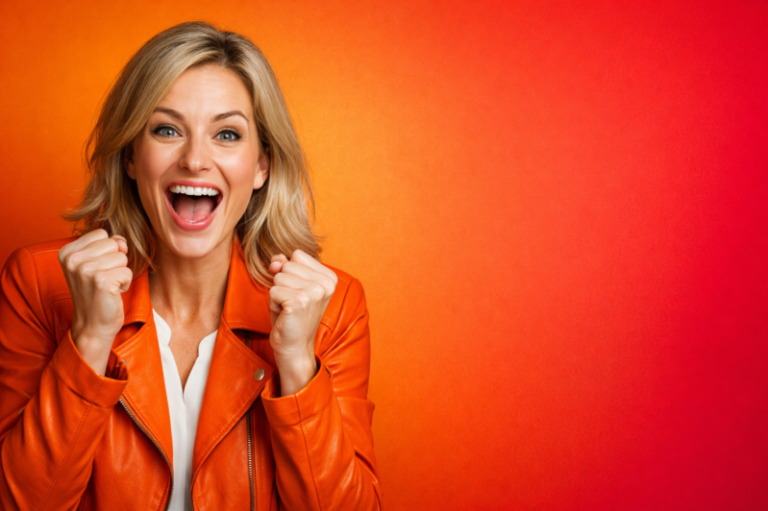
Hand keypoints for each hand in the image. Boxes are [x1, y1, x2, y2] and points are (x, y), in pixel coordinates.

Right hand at [58, 229, 132, 374]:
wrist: (92, 324)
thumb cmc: (96, 292)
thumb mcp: (96, 263)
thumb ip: (109, 244)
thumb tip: (122, 242)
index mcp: (67, 251)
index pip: (102, 233)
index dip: (107, 251)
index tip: (97, 269)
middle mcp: (72, 259)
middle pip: (113, 243)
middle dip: (115, 261)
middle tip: (103, 279)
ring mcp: (85, 270)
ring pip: (122, 257)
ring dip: (120, 273)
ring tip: (107, 286)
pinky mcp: (101, 281)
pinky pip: (127, 272)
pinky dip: (125, 284)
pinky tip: (112, 294)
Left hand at [268, 249, 336, 394]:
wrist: (294, 347)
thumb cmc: (291, 316)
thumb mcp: (290, 285)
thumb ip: (284, 266)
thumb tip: (277, 260)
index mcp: (329, 277)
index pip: (297, 255)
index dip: (290, 273)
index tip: (298, 293)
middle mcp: (326, 283)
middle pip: (287, 264)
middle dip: (283, 284)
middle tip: (292, 304)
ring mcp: (315, 292)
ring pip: (278, 276)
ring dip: (278, 294)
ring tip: (289, 309)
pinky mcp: (300, 301)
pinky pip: (273, 290)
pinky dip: (273, 303)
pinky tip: (285, 315)